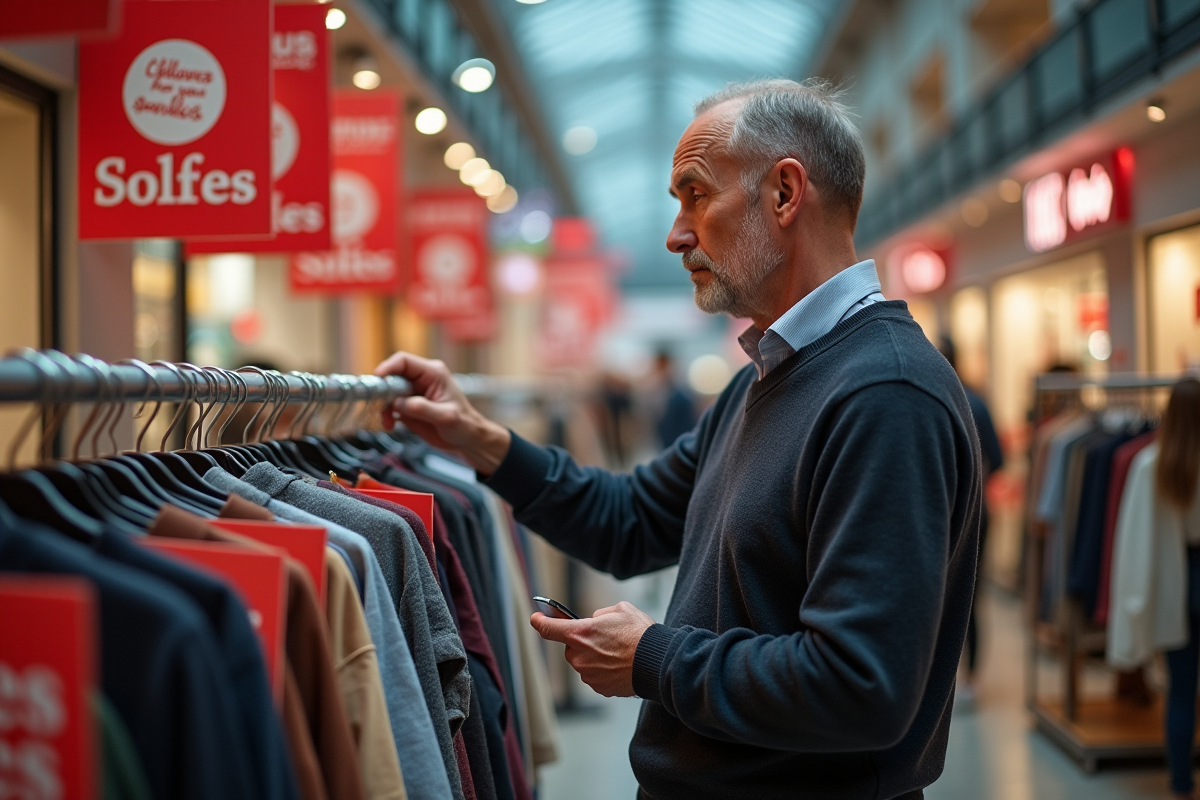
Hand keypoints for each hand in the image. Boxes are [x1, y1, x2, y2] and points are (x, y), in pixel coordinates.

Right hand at [374, 352, 510, 475]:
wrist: (467, 440)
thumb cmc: (464, 425)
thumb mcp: (445, 417)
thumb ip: (422, 408)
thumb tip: (398, 403)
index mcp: (433, 373)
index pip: (404, 361)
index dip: (387, 367)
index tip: (377, 381)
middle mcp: (421, 379)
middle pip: (392, 375)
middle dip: (383, 391)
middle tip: (379, 407)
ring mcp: (413, 392)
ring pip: (388, 391)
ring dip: (383, 406)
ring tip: (387, 421)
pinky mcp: (408, 405)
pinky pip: (390, 405)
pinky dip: (386, 414)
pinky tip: (390, 425)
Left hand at [530, 601, 654, 697]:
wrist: (656, 662)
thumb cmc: (640, 634)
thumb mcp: (620, 609)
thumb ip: (600, 614)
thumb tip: (595, 621)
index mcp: (580, 633)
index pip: (549, 628)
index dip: (540, 622)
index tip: (536, 619)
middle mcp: (579, 656)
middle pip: (571, 647)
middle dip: (583, 642)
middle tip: (604, 638)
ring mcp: (588, 674)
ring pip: (584, 662)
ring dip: (595, 657)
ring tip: (618, 652)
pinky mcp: (599, 687)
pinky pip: (595, 675)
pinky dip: (604, 670)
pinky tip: (620, 665)